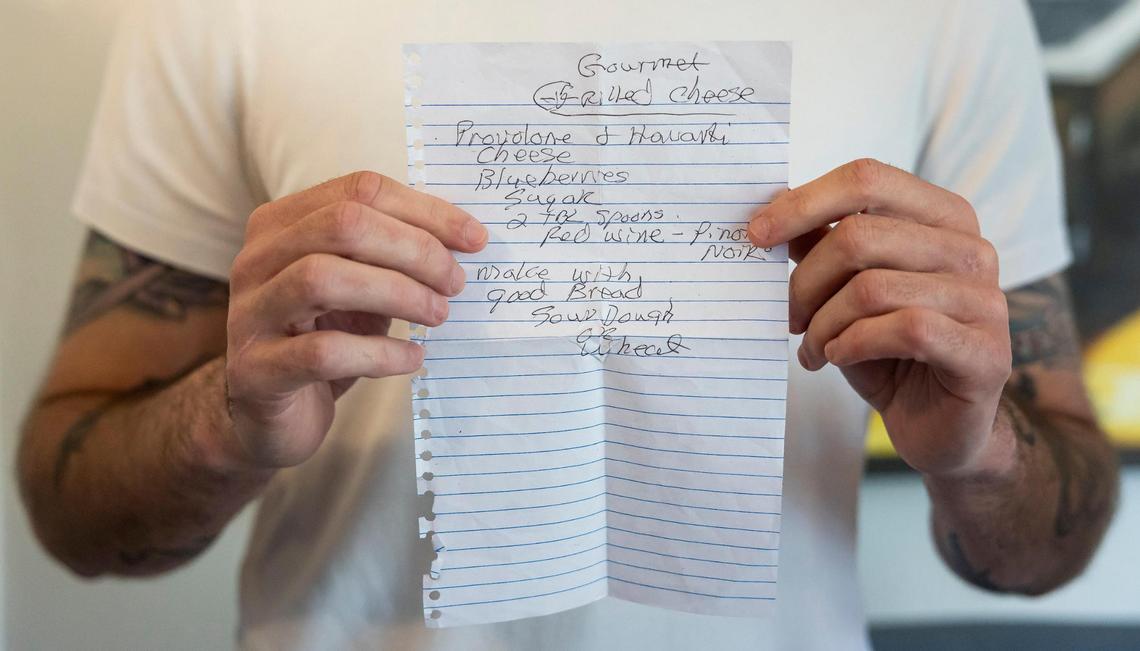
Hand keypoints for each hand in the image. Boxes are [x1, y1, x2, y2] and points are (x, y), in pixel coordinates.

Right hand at [221, 171, 486, 468]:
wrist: (268, 414)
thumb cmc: (323, 338)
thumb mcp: (358, 286)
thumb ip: (392, 256)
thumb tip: (464, 240)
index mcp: (281, 224)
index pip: (360, 190)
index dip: (425, 211)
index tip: (474, 240)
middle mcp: (257, 259)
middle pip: (343, 224)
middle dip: (414, 250)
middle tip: (455, 283)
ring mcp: (250, 314)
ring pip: (323, 279)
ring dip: (397, 294)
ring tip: (438, 315)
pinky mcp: (257, 371)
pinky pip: (324, 352)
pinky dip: (379, 353)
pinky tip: (411, 357)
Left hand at [748, 159, 1012, 477]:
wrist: (935, 427)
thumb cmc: (887, 351)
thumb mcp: (845, 291)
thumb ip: (821, 245)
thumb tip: (771, 209)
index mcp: (942, 217)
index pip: (867, 179)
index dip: (804, 202)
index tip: (756, 234)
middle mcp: (971, 250)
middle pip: (859, 235)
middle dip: (806, 282)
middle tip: (787, 317)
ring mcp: (986, 300)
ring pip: (872, 288)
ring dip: (823, 324)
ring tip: (812, 348)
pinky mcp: (986, 352)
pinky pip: (904, 329)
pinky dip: (854, 345)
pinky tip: (840, 358)